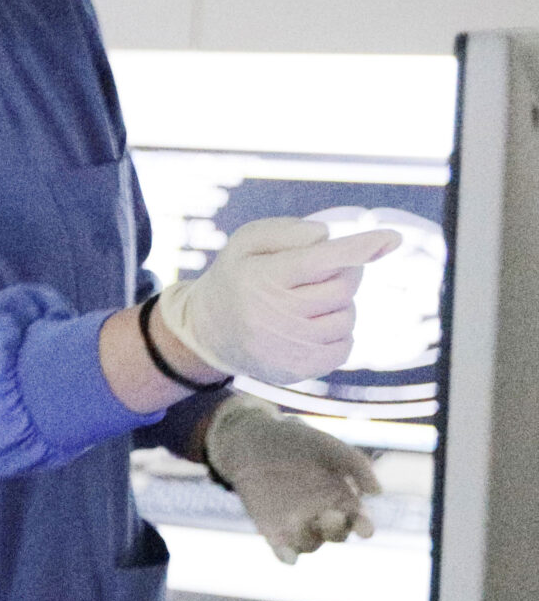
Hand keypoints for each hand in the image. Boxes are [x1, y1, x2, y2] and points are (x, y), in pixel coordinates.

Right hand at [160, 217, 400, 384]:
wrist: (207, 333)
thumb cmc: (237, 279)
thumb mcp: (246, 242)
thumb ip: (287, 231)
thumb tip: (328, 237)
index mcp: (262, 278)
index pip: (322, 260)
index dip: (360, 247)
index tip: (393, 238)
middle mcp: (274, 315)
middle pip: (344, 287)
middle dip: (345, 272)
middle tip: (322, 272)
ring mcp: (288, 347)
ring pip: (348, 317)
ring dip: (339, 305)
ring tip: (308, 303)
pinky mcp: (298, 370)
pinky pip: (345, 347)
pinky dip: (338, 333)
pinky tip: (313, 326)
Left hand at [203, 397, 379, 563]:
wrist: (255, 440)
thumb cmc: (298, 442)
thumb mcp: (329, 447)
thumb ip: (356, 464)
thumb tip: (377, 492)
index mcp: (342, 499)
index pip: (359, 520)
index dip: (364, 526)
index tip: (365, 528)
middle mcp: (323, 516)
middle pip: (336, 535)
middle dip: (336, 529)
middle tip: (329, 514)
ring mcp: (297, 524)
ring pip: (310, 545)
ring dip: (309, 539)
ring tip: (300, 520)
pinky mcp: (272, 529)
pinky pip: (283, 550)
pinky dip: (286, 556)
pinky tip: (286, 555)